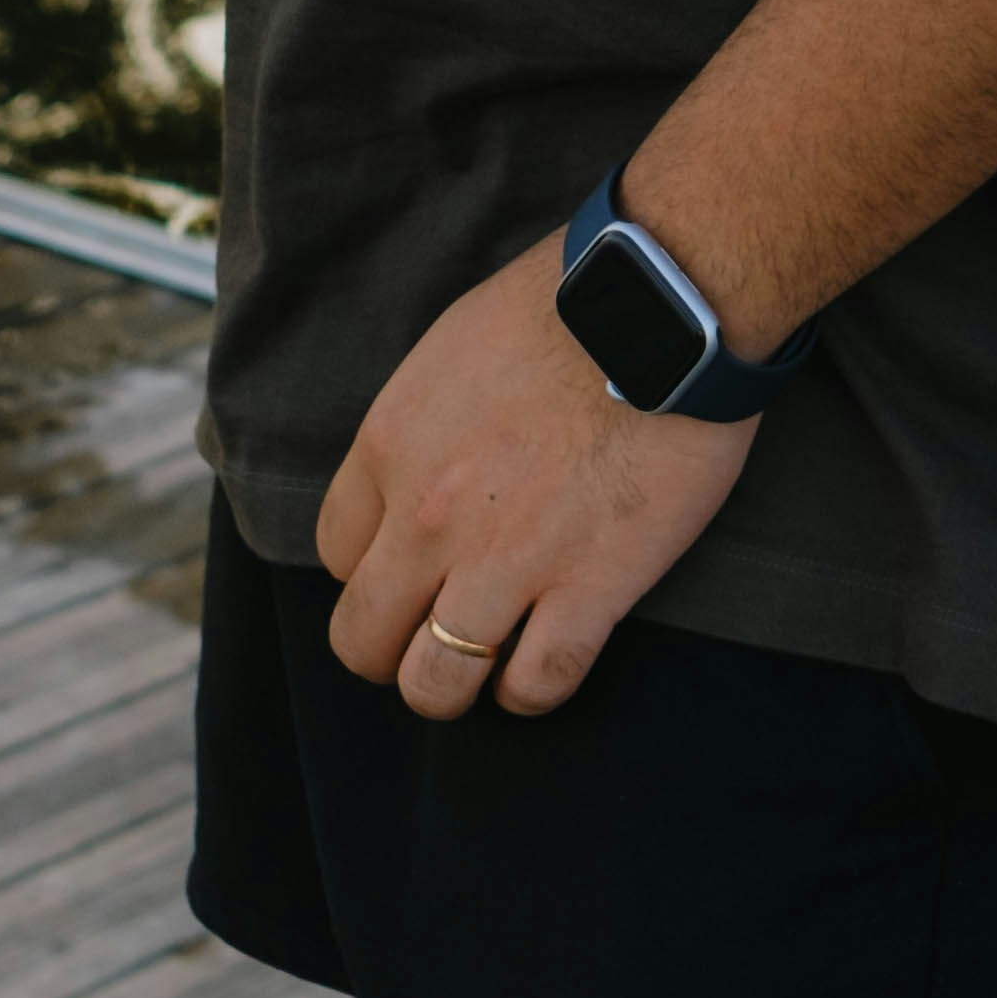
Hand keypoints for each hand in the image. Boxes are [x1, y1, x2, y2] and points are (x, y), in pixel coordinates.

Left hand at [315, 241, 756, 721]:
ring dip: (452, 688)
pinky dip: (529, 693)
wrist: (660, 305)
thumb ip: (421, 426)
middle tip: (428, 639)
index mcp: (390, 448)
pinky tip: (538, 671)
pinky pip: (536, 684)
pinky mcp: (588, 589)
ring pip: (436, 684)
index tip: (406, 570)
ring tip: (482, 670)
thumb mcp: (449, 350)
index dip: (369, 573)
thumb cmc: (564, 304)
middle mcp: (428, 519)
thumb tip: (423, 468)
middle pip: (364, 637)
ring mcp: (504, 562)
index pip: (336, 555)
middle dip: (388, 652)